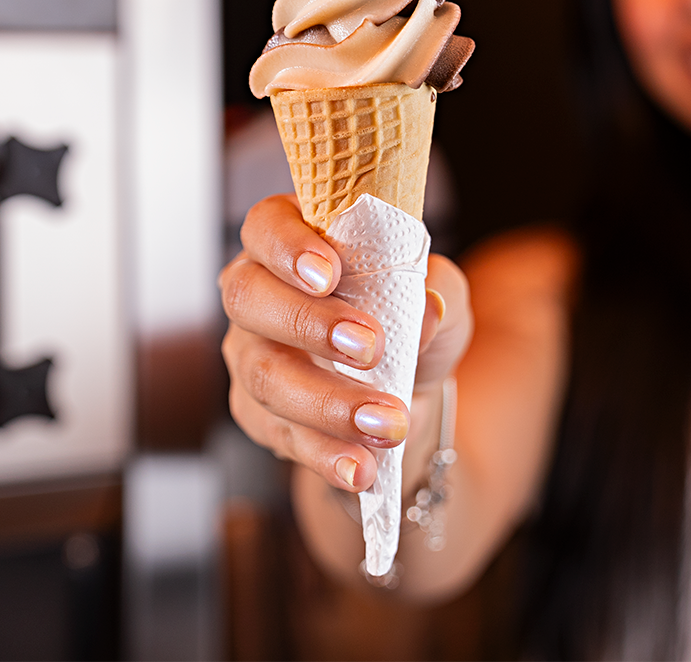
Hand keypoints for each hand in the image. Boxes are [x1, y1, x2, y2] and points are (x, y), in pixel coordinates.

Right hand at [220, 194, 471, 492]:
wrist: (408, 394)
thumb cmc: (413, 321)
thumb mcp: (441, 296)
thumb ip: (439, 289)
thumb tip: (427, 309)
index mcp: (296, 238)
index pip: (267, 224)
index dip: (288, 246)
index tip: (330, 273)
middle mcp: (258, 288)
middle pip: (248, 297)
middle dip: (308, 324)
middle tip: (370, 348)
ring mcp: (249, 352)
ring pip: (263, 374)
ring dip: (327, 402)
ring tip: (388, 424)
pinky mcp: (255, 411)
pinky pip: (278, 433)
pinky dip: (324, 453)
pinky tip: (362, 466)